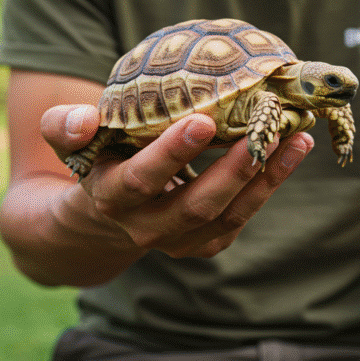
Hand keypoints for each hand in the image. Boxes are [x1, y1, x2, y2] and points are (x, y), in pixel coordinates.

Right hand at [40, 105, 313, 258]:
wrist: (101, 215)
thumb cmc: (94, 160)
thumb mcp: (69, 142)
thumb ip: (64, 126)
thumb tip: (82, 118)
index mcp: (110, 198)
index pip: (140, 180)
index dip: (170, 154)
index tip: (201, 120)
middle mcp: (145, 227)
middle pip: (195, 206)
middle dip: (232, 169)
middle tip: (263, 130)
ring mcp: (179, 240)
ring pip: (227, 215)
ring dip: (264, 177)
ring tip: (295, 138)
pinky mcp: (205, 242)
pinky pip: (242, 218)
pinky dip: (269, 185)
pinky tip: (293, 151)